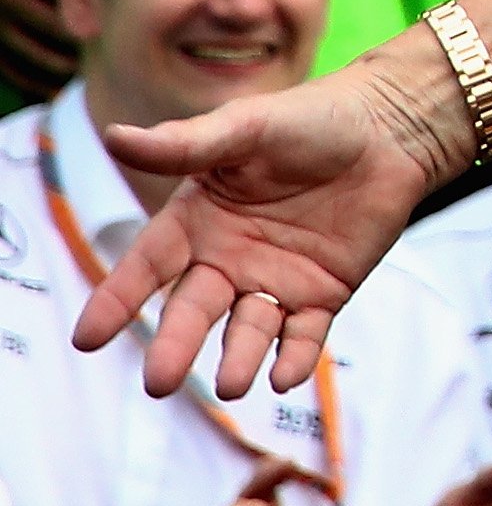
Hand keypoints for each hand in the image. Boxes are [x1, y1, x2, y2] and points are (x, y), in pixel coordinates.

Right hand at [76, 52, 468, 396]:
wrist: (391, 130)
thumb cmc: (310, 121)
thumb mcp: (246, 128)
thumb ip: (185, 144)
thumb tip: (114, 135)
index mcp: (197, 221)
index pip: (148, 267)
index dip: (117, 300)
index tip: (87, 338)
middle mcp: (228, 259)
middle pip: (195, 310)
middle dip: (176, 346)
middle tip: (160, 382)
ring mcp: (275, 280)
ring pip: (249, 330)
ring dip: (240, 359)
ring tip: (233, 385)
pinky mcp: (324, 293)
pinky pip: (305, 334)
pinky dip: (296, 357)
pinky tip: (285, 377)